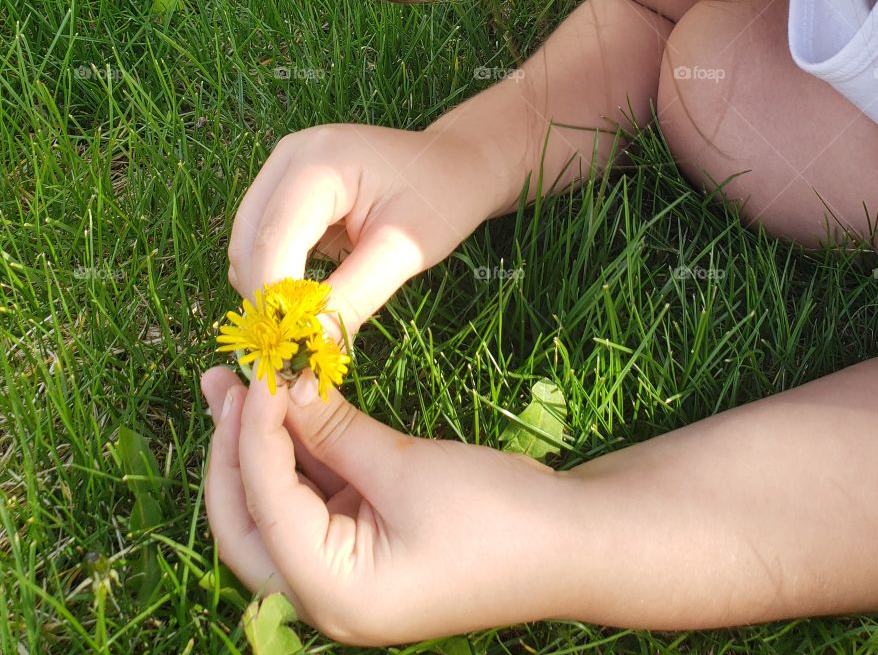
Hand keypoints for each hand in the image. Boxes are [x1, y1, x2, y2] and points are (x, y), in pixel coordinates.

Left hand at [199, 364, 578, 645]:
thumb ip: (334, 431)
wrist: (570, 545)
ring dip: (259, 444)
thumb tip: (281, 384)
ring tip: (239, 378)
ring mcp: (341, 575)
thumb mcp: (405, 468)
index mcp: (331, 594)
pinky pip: (313, 498)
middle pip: (246, 520)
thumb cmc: (494, 515)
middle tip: (222, 379)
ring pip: (275, 505)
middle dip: (231, 448)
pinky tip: (289, 403)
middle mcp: (323, 596)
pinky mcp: (362, 548)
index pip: (265, 502)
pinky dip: (299, 452)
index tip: (256, 367)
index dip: (252, 429)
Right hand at [227, 123, 504, 349]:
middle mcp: (289, 156)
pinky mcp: (286, 184)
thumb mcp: (403, 252)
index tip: (290, 359)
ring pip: (247, 245)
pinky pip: (261, 238)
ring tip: (312, 324)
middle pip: (248, 244)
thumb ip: (352, 301)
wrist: (461, 164)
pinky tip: (312, 296)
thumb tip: (307, 361)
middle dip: (268, 300)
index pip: (272, 243)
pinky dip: (276, 273)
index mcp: (318, 161)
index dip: (274, 306)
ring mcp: (284, 166)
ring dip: (269, 290)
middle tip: (301, 349)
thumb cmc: (443, 199)